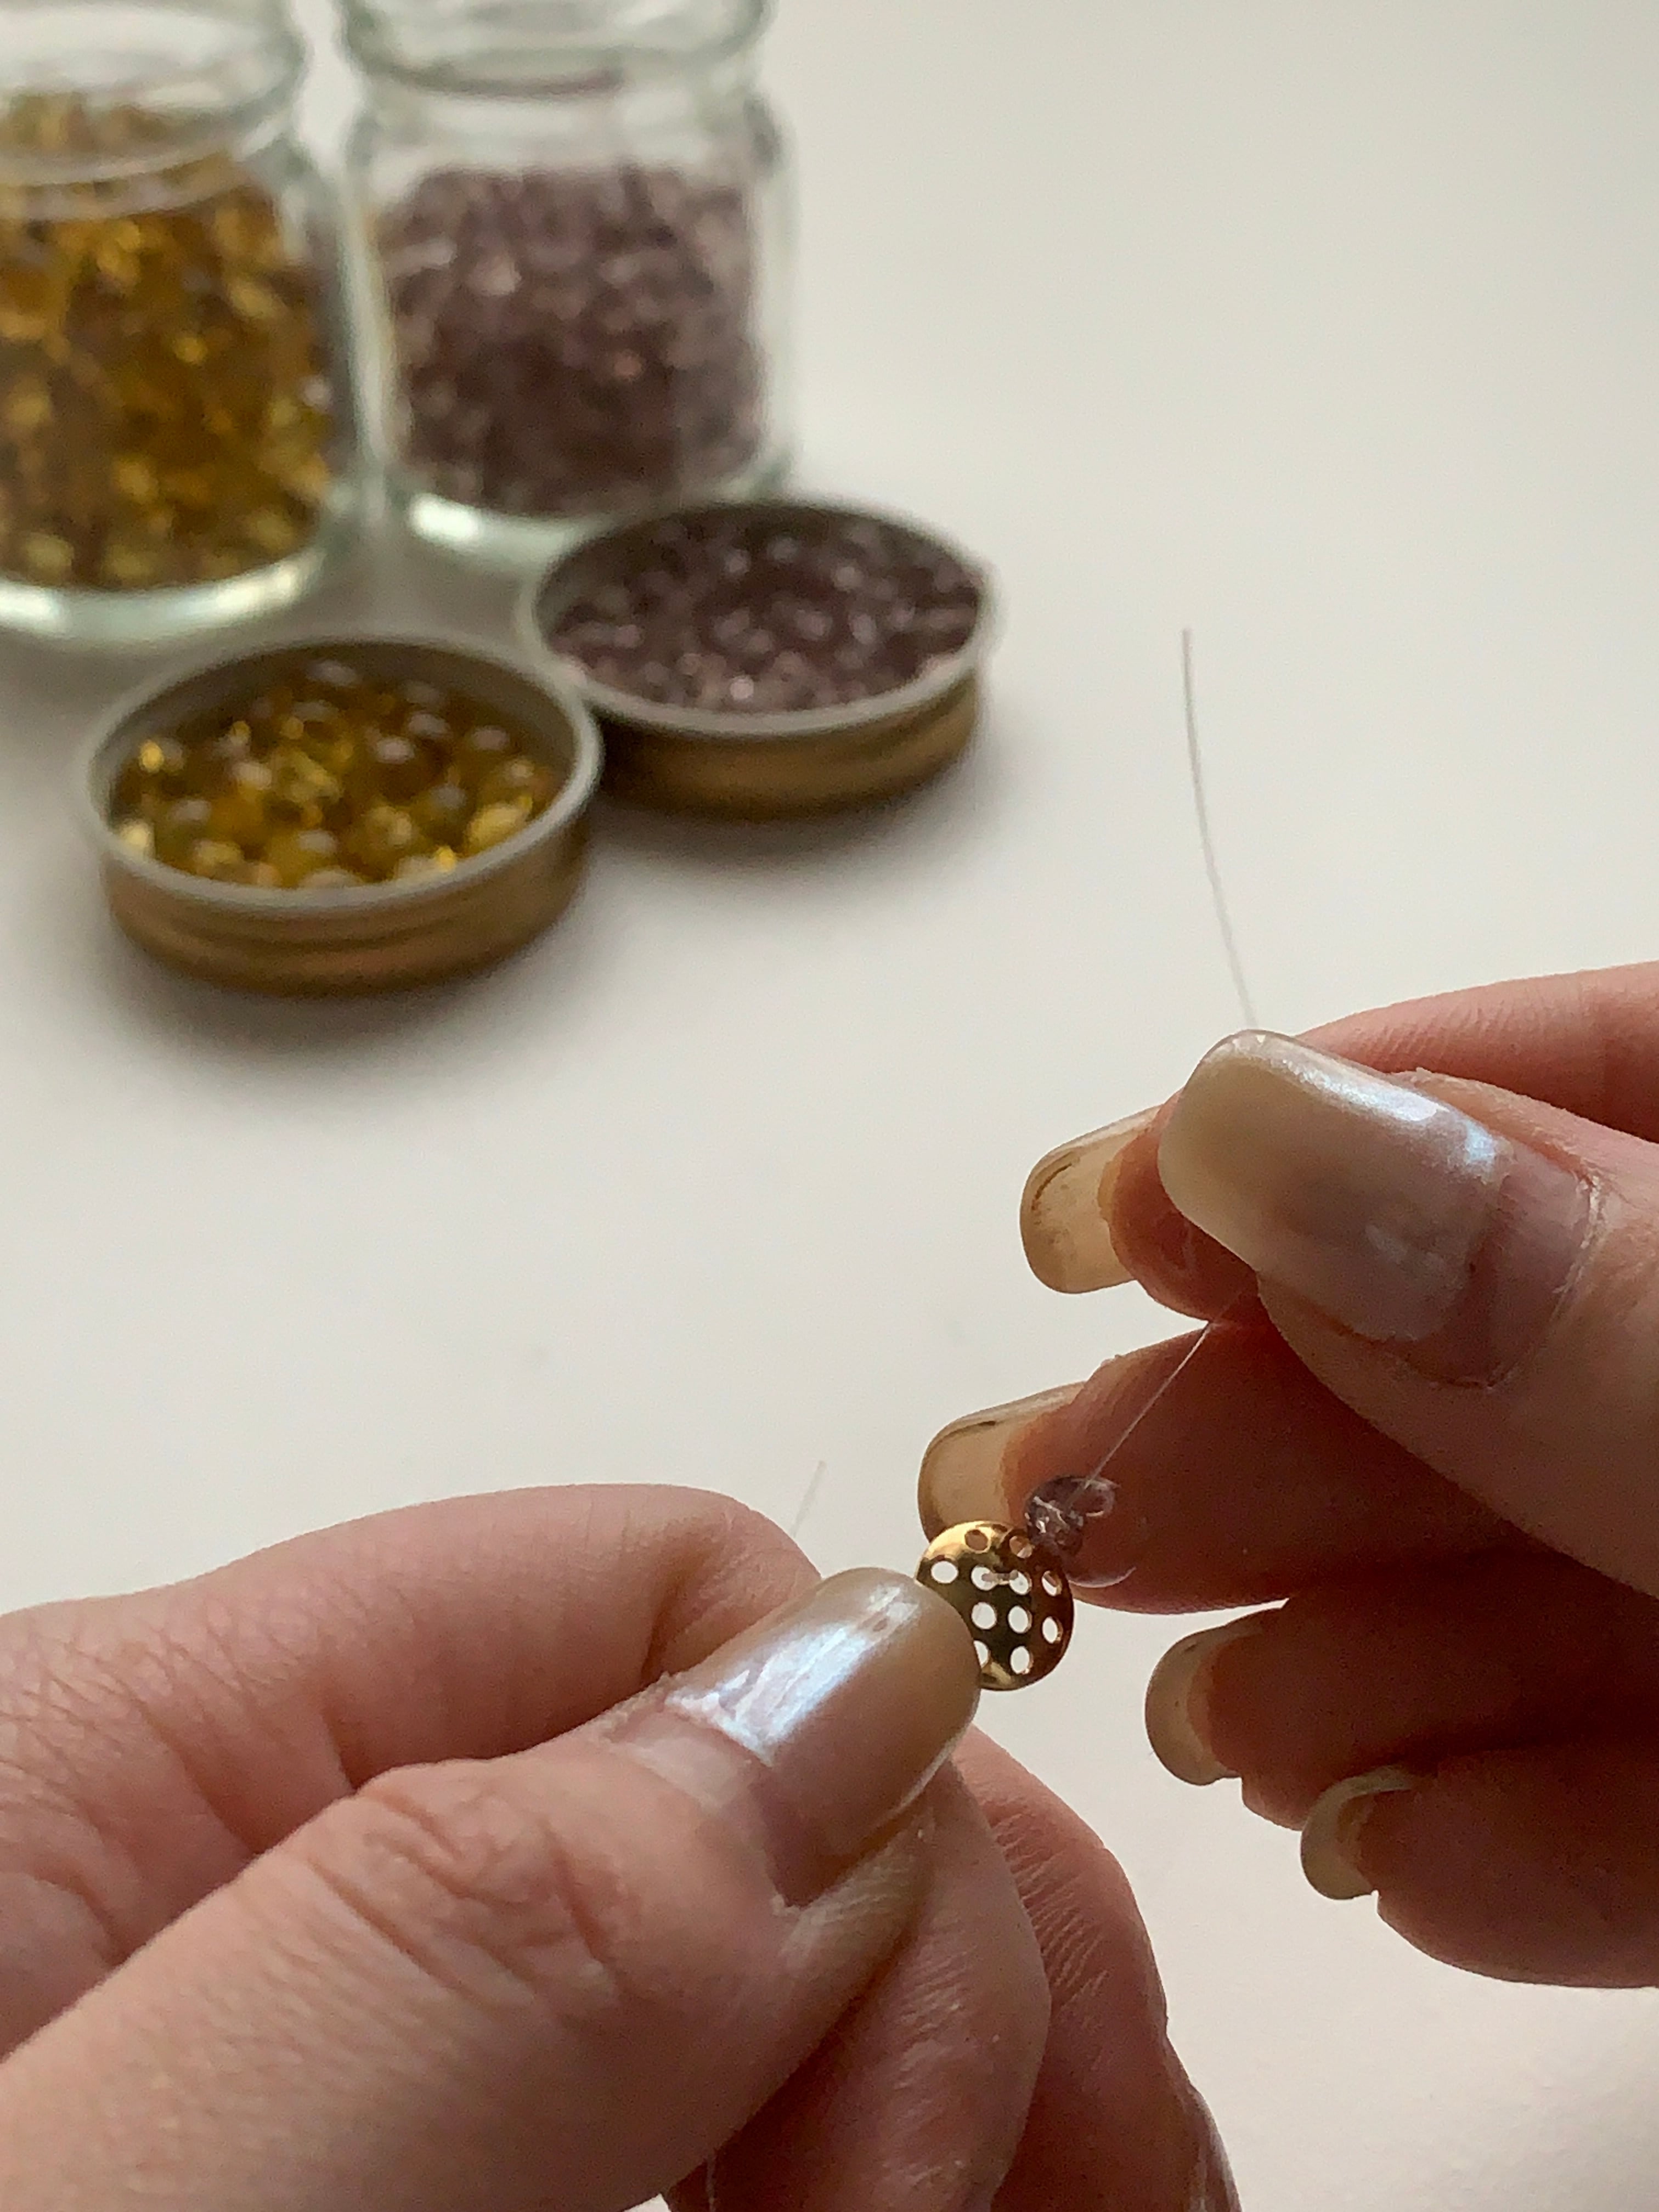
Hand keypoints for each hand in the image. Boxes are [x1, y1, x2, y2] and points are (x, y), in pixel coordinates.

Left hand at [0, 1486, 1228, 2208]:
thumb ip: (446, 1950)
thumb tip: (858, 1683)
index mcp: (128, 1754)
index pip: (659, 1603)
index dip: (889, 1815)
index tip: (963, 2156)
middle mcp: (220, 1876)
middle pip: (721, 1799)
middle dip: (940, 1994)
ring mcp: (297, 2068)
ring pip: (724, 1986)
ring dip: (919, 2119)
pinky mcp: (351, 2173)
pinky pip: (658, 2151)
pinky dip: (816, 2198)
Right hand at [922, 960, 1658, 1986]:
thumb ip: (1593, 1302)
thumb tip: (1262, 1128)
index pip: (1584, 1078)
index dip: (1333, 1130)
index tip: (1103, 1219)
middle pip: (1511, 1348)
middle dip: (1270, 1433)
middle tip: (1041, 1494)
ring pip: (1559, 1572)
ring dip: (1357, 1650)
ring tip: (1207, 1719)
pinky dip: (1525, 1830)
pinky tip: (1399, 1857)